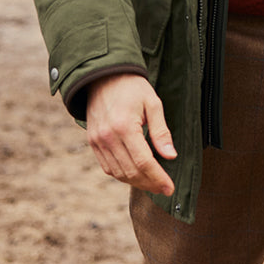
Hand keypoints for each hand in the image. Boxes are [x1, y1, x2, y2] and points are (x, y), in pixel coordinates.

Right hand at [86, 73, 176, 194]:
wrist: (104, 75)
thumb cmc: (132, 87)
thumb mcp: (153, 103)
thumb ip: (161, 131)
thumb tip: (171, 156)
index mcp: (124, 126)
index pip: (143, 162)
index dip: (158, 178)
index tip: (170, 188)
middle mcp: (108, 137)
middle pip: (131, 172)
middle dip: (150, 184)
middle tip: (164, 188)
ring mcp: (97, 141)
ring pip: (118, 173)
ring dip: (136, 182)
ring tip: (153, 184)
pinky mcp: (92, 142)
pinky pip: (107, 167)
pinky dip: (122, 175)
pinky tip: (135, 174)